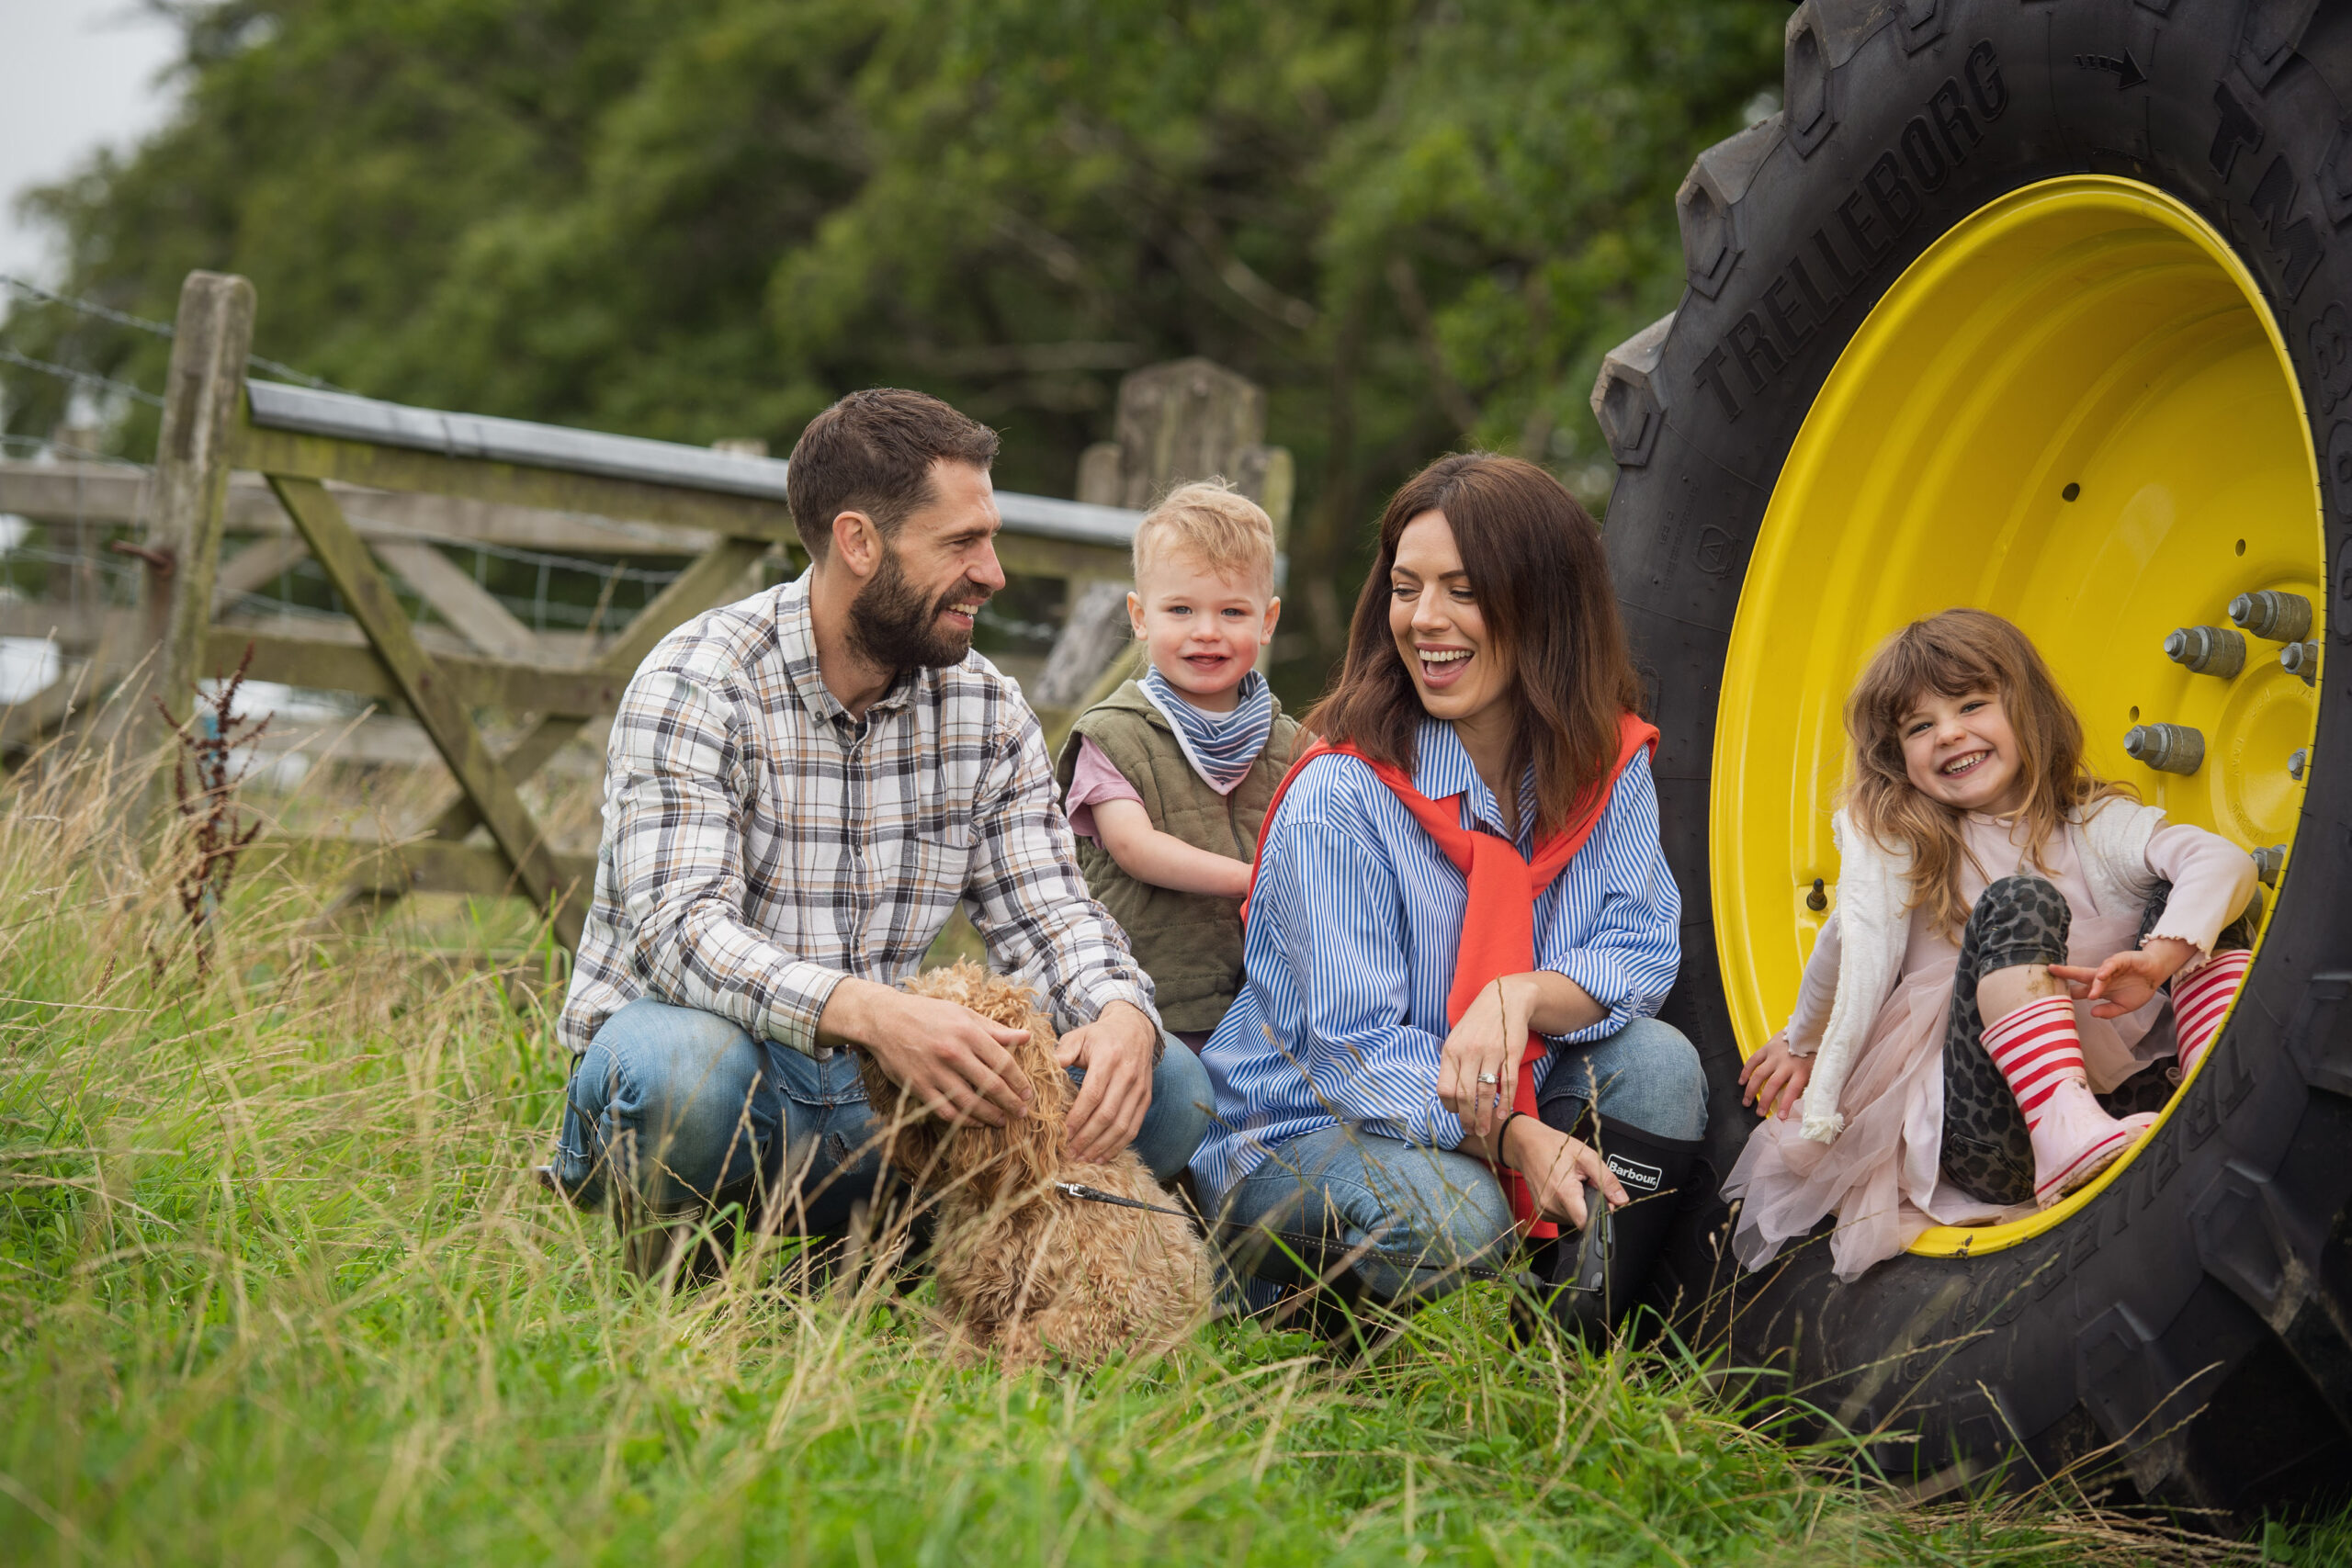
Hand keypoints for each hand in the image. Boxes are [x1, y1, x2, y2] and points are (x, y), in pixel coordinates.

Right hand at [822, 979, 1031, 1127]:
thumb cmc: (928, 1014)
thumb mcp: (963, 1014)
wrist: (884, 1020)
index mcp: (967, 1032)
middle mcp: (953, 1052)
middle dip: (1011, 1103)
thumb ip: (995, 1029)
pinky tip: (976, 1122)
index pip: (1003, 1062)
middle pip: (991, 1086)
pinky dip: (964, 1121)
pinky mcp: (918, 1086)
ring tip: (1002, 1121)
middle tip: (1022, 1113)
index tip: (1029, 1093)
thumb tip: (1027, 1037)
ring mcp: (934, 1071)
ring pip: (970, 1103)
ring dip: (990, 1116)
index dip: (1019, 1081)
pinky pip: (946, 1111)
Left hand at [1056, 1000, 1156, 1162]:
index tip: (1063, 1133)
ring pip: (1122, 1126)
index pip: (1092, 1094)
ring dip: (1102, 1146)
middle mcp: (1127, 1075)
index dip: (1078, 1117)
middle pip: (1107, 1114)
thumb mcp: (1079, 1036)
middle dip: (1087, 1137)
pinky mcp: (1146, 1099)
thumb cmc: (1101, 1036)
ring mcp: (1139, 1089)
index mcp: (1108, 1058)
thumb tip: (1044, 1073)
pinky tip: (1102, 1155)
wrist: (1135, 1029)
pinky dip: (1118, 1145)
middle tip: (1070, 1152)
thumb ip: (1061, 1053)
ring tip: (1084, 1158)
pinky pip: (1134, 1127)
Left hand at [1438, 976, 1535, 1138]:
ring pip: (1485, 1093)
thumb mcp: (1456, 1039)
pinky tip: (1501, 1115)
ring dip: (1483, 1116)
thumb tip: (1449, 1096)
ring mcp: (1491, 1052)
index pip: (1445, 1089)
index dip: (1450, 1107)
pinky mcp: (1511, 1053)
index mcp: (1451, 1051)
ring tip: (1484, 1130)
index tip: (1457, 1114)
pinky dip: (1504, 1102)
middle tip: (1472, 1131)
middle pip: (1464, 1095)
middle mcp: (1469, 1052)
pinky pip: (1507, 1083)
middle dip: (1467, 1119)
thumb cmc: (1477, 1024)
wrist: (1503, 1000)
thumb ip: (1452, 1065)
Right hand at [1500, 1116, 1627, 1228]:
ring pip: (1573, 1219)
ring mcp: (1544, 1210)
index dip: (1599, 1213)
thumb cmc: (1555, 1148)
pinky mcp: (1541, 1212)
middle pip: (1581, 1219)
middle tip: (1586, 1184)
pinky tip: (1565, 1189)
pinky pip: (1562, 1217)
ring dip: (1578, 1205)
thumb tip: (1621, 1199)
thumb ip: (1606, 1180)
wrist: (1527, 1145)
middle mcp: (1551, 1205)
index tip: (1602, 1201)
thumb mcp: (1586, 1156)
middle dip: (1589, 1204)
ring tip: (1573, 1184)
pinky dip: (1568, 1206)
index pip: (1586, 1222)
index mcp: (1564, 1193)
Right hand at [1738, 1033, 1813, 1120]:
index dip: (1785, 1105)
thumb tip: (1804, 1103)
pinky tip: (1741, 1082)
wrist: (1809, 1028)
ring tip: (1746, 1102)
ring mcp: (1775, 1055)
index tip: (1780, 1117)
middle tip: (1759, 1113)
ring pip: (1760, 1075)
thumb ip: (1808, 1084)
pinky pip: (1753, 1060)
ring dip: (1751, 1090)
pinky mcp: (1767, 1048)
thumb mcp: (1816, 1069)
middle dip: (1764, 1101)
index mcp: (1801, 1070)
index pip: (1793, 1091)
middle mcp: (1787, 1064)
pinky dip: (1745, 1071)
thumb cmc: (1813, 1051)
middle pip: (1773, 1085)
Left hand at [2049, 937, 2193, 1017]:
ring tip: (2092, 994)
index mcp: (2098, 988)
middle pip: (2078, 975)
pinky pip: (2112, 964)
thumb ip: (2109, 1011)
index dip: (2066, 994)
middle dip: (2064, 973)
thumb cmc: (2138, 989)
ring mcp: (2110, 968)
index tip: (2049, 997)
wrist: (2155, 974)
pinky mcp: (2121, 960)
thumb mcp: (2124, 1006)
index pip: (2077, 991)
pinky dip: (2107, 969)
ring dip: (2093, 983)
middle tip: (2049, 970)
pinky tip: (2103, 975)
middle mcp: (2100, 977)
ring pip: (2096, 973)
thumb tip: (2093, 1013)